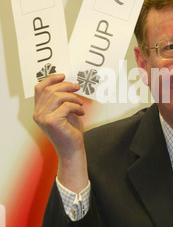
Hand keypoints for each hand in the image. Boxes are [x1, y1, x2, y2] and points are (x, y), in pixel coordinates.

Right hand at [33, 74, 88, 191]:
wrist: (72, 149)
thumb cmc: (70, 131)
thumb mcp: (65, 111)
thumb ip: (63, 99)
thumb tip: (70, 83)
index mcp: (39, 110)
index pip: (39, 88)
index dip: (51, 79)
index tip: (63, 76)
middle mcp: (38, 113)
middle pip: (50, 90)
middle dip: (66, 86)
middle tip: (78, 87)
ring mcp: (43, 118)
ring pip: (58, 96)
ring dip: (73, 97)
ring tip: (80, 104)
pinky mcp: (52, 121)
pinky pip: (66, 106)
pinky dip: (76, 107)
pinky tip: (81, 112)